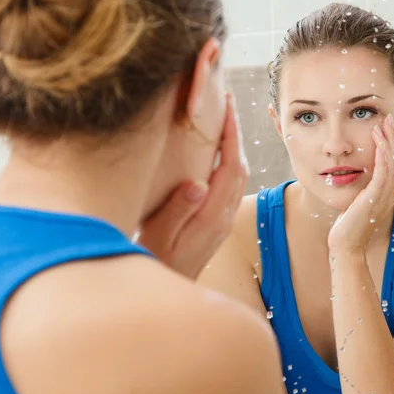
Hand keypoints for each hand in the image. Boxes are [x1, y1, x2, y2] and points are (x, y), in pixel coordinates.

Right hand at [136, 93, 248, 279]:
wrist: (165, 288)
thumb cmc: (154, 260)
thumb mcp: (158, 236)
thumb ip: (177, 211)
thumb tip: (198, 184)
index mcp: (212, 217)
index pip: (229, 168)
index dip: (231, 136)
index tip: (227, 108)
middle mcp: (223, 217)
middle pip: (240, 167)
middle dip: (236, 134)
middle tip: (227, 105)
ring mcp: (222, 220)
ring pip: (238, 176)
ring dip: (234, 146)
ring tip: (223, 121)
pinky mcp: (217, 222)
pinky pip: (230, 185)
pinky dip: (228, 161)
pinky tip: (216, 151)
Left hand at [327, 113, 393, 255]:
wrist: (345, 247)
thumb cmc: (346, 228)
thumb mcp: (356, 205)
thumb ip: (363, 192)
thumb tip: (361, 180)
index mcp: (385, 193)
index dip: (393, 144)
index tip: (387, 127)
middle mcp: (388, 193)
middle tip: (390, 118)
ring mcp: (383, 196)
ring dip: (389, 141)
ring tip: (383, 123)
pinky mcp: (374, 199)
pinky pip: (383, 173)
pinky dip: (382, 155)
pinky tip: (378, 141)